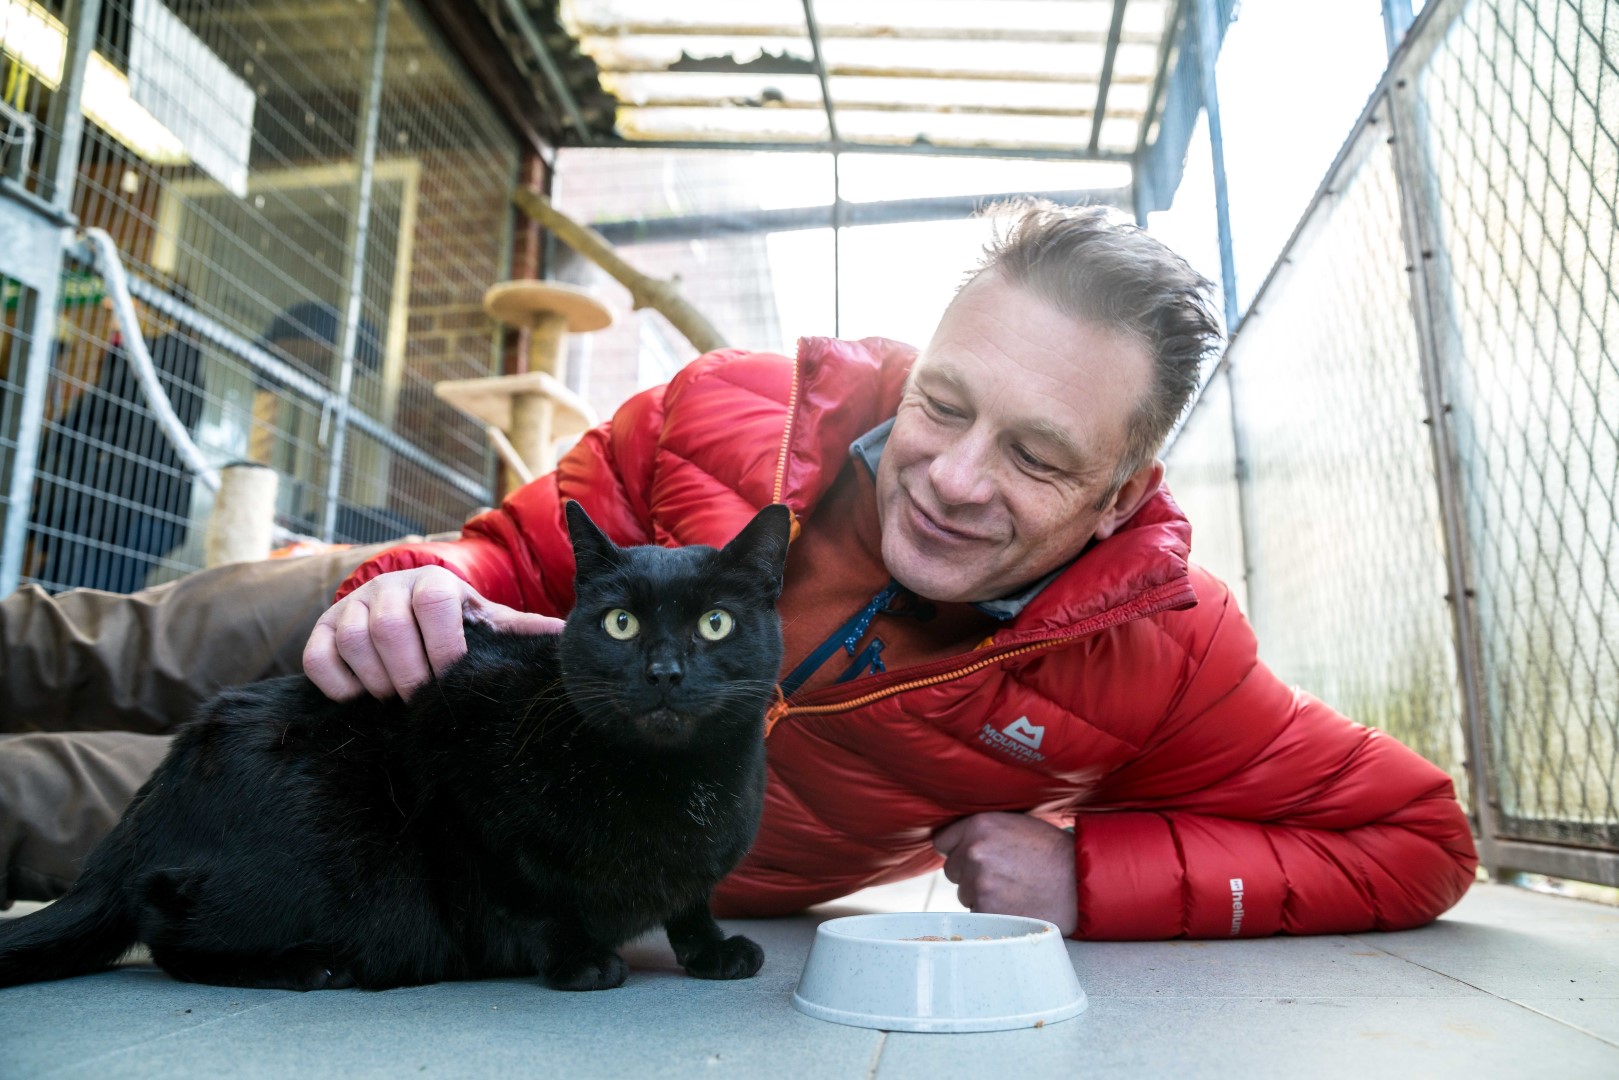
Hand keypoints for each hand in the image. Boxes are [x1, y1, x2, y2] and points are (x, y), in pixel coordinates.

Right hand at [303, 566, 562, 701]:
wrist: (403, 609)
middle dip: (410, 674)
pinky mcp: (319, 631)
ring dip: (378, 682)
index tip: (453, 676)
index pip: (435, 604)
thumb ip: (522, 629)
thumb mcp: (488, 622)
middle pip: (389, 629)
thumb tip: (571, 639)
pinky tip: (363, 696)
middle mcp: (388, 587)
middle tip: (424, 700)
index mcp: (435, 583)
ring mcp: (349, 607)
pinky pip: (317, 659)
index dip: (444, 645)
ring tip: (398, 696)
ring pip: (353, 643)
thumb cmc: (456, 625)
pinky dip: (340, 686)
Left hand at [932, 812, 1077, 935]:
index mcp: (980, 824)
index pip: (943, 841)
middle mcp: (975, 851)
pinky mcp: (987, 909)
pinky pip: (976, 914)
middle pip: (952, 870)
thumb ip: (984, 830)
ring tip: (1013, 890)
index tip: (972, 858)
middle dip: (970, 875)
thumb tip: (957, 840)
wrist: (1081, 883)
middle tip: (1002, 876)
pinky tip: (1014, 905)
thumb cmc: (1052, 853)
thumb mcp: (1017, 825)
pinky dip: (991, 914)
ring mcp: (979, 882)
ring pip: (964, 894)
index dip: (958, 851)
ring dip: (981, 895)